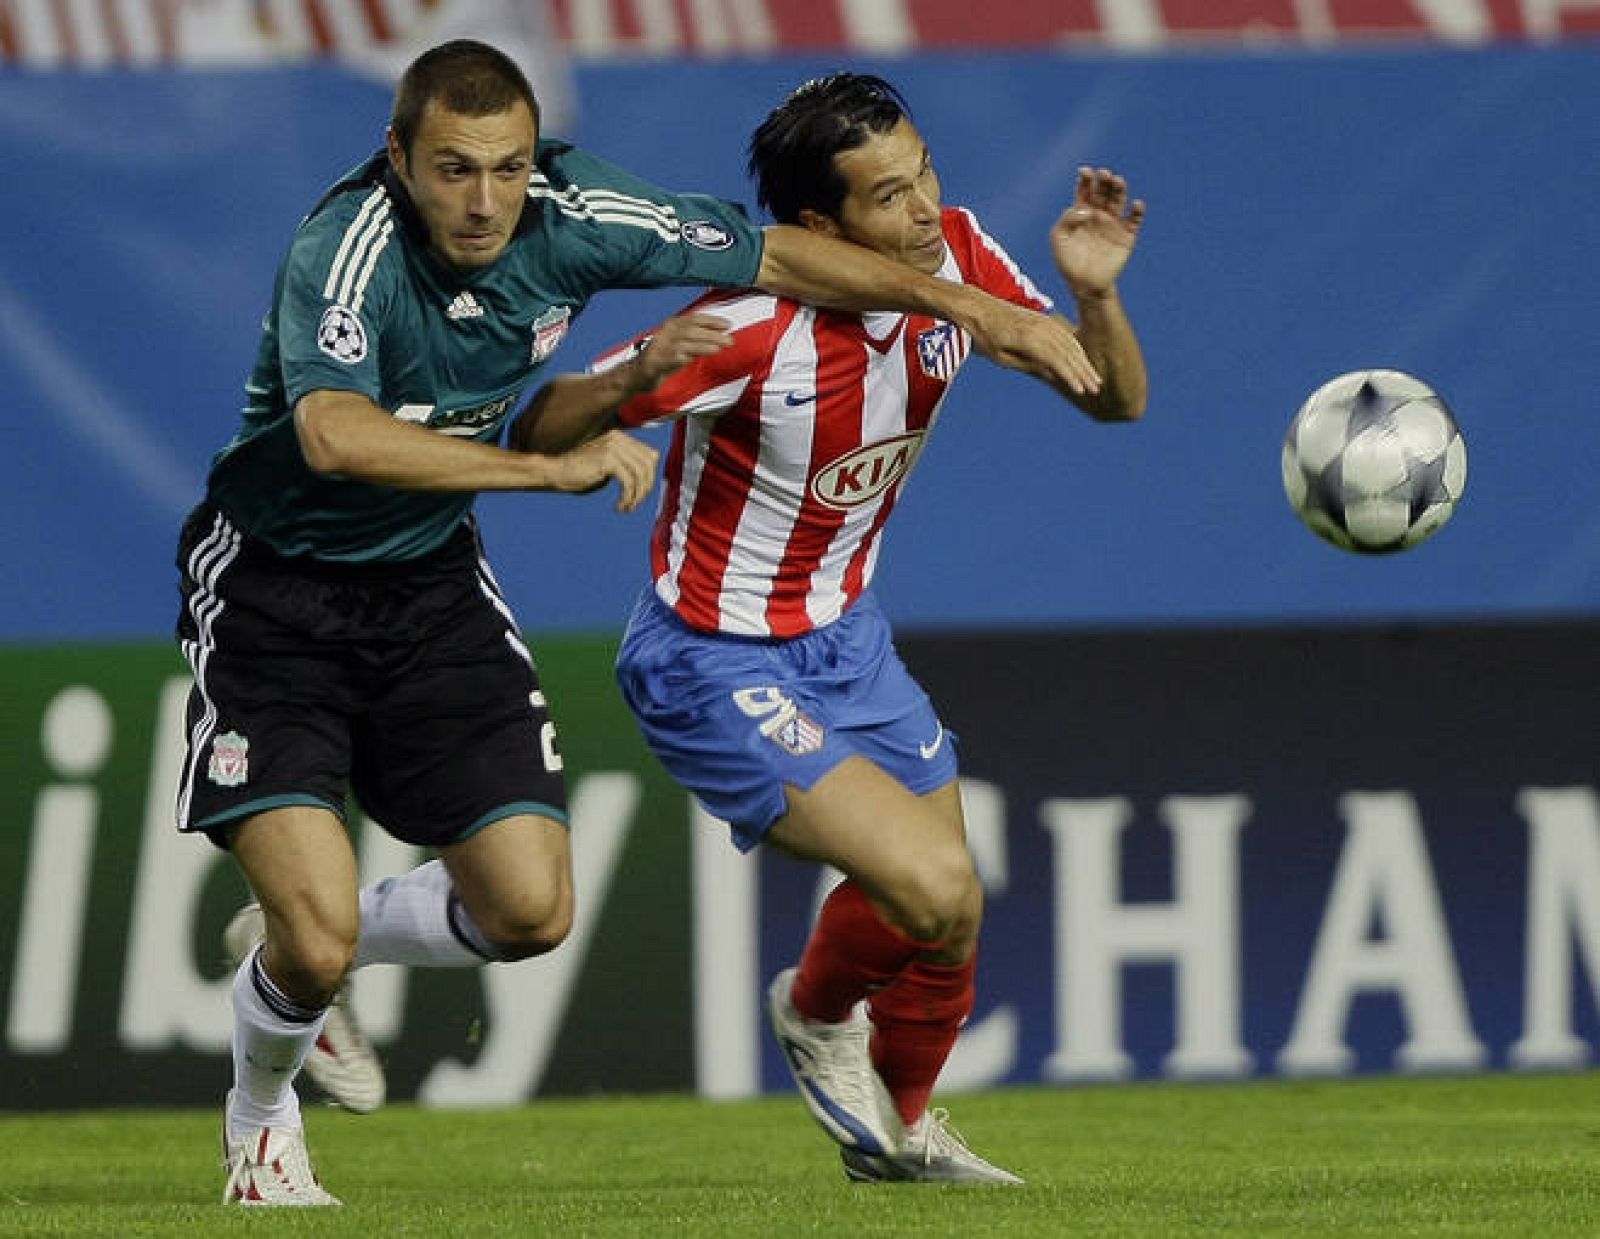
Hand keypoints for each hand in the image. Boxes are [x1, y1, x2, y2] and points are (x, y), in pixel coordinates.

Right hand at [547, 429, 659, 510]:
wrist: (556, 471)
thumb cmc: (578, 472)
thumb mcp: (606, 464)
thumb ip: (625, 465)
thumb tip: (647, 480)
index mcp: (620, 437)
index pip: (650, 455)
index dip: (650, 477)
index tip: (640, 493)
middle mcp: (618, 438)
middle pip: (648, 465)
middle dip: (646, 487)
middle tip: (635, 502)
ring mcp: (613, 447)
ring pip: (640, 475)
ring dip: (636, 496)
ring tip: (627, 507)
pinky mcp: (607, 460)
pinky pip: (628, 483)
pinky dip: (627, 498)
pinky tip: (619, 506)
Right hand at [627, 312, 733, 394]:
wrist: (638, 374)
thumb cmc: (663, 359)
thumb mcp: (680, 345)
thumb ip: (696, 340)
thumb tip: (720, 337)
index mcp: (672, 325)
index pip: (694, 318)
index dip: (712, 320)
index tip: (728, 324)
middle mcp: (666, 332)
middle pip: (692, 329)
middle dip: (713, 333)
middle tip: (730, 339)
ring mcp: (661, 346)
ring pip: (686, 341)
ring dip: (705, 344)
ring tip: (721, 347)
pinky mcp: (658, 361)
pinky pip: (676, 356)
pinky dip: (690, 355)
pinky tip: (700, 356)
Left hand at [965, 297, 1101, 395]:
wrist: (978, 307)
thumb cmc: (985, 335)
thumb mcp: (1001, 356)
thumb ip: (1028, 365)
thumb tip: (1052, 376)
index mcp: (1029, 338)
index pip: (1056, 360)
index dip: (1070, 376)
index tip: (1081, 391)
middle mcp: (1040, 327)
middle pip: (1068, 352)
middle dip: (1083, 372)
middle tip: (1095, 389)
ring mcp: (1043, 321)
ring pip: (1070, 343)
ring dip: (1083, 362)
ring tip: (1094, 378)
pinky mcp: (1043, 319)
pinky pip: (1065, 335)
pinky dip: (1076, 349)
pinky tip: (1082, 361)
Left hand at [1051, 167, 1144, 299]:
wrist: (1085, 285)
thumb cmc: (1069, 261)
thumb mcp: (1059, 239)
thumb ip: (1067, 220)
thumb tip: (1086, 208)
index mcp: (1082, 212)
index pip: (1085, 190)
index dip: (1086, 179)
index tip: (1086, 172)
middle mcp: (1099, 214)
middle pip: (1104, 191)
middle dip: (1104, 181)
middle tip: (1104, 174)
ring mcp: (1113, 224)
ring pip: (1119, 200)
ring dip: (1120, 189)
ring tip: (1118, 181)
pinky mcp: (1127, 236)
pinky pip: (1135, 220)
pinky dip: (1137, 211)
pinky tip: (1136, 205)